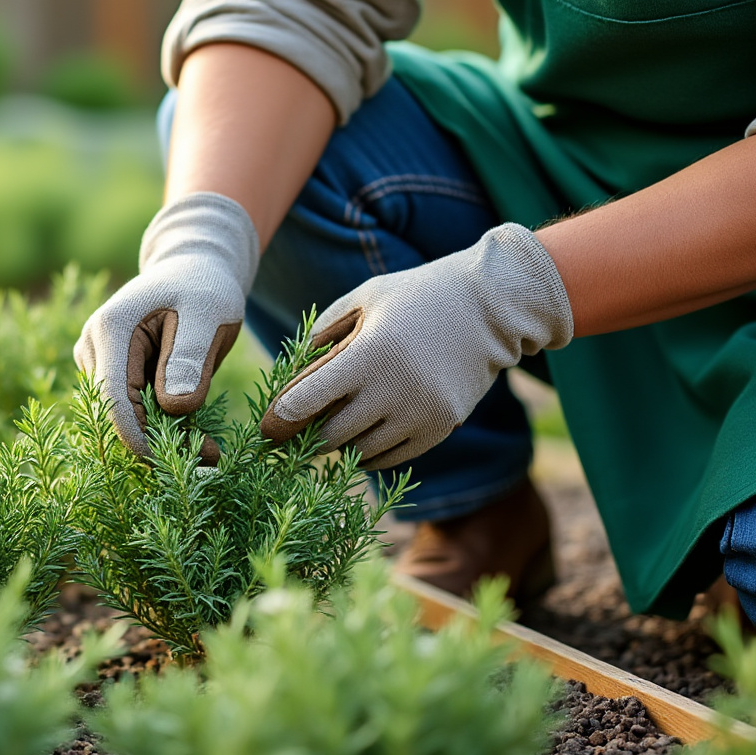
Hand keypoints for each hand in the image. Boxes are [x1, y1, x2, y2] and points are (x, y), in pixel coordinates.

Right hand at [75, 192, 259, 458]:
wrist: (193, 269)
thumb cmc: (204, 286)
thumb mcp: (208, 314)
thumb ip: (190, 358)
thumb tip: (174, 407)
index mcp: (111, 329)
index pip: (113, 399)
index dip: (141, 439)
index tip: (182, 462)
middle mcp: (93, 347)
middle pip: (117, 414)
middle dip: (160, 443)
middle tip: (212, 455)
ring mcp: (98, 362)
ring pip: (125, 418)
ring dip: (164, 438)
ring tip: (209, 446)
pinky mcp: (110, 375)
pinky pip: (132, 412)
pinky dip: (162, 428)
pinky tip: (195, 432)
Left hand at [259, 223, 573, 468]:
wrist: (490, 307)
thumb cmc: (418, 296)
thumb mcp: (366, 298)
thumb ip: (324, 331)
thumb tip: (293, 369)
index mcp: (369, 354)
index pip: (308, 400)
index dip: (280, 420)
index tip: (264, 431)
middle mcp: (394, 389)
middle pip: (331, 434)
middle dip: (307, 438)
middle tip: (291, 437)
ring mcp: (420, 413)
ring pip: (361, 451)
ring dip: (340, 446)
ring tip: (329, 434)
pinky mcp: (441, 427)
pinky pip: (392, 457)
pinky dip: (370, 454)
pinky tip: (361, 441)